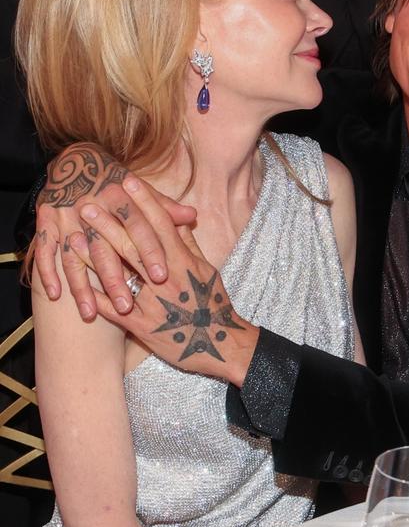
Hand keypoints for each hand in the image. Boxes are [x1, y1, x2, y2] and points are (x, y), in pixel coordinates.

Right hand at [34, 143, 195, 319]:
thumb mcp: (141, 191)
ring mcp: (65, 213)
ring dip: (81, 285)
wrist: (76, 161)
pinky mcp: (45, 219)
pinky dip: (46, 272)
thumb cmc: (117, 182)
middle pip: (105, 246)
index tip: (162, 276)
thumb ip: (165, 208)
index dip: (150, 250)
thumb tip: (193, 216)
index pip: (138, 225)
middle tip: (128, 306)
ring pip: (73, 254)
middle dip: (115, 278)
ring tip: (89, 314)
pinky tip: (55, 295)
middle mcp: (90, 203)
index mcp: (118, 194)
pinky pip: (44, 249)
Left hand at [75, 179, 258, 386]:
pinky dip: (92, 292)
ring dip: (93, 254)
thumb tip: (179, 217)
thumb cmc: (213, 304)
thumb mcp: (206, 270)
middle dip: (109, 222)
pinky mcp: (140, 326)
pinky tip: (76, 280)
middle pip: (133, 245)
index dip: (143, 201)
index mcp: (184, 263)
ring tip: (73, 237)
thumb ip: (189, 244)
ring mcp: (151, 303)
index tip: (126, 182)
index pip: (160, 225)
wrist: (219, 345)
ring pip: (118, 273)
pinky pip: (111, 307)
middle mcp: (166, 280)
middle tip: (88, 203)